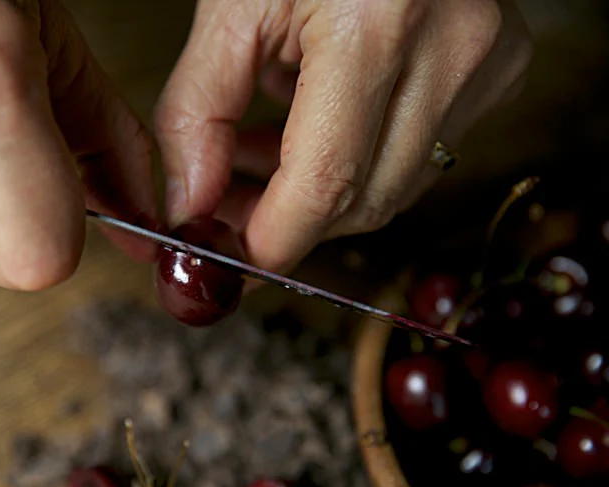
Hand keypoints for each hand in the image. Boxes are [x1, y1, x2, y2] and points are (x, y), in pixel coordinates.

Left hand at [154, 0, 532, 274]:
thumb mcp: (233, 5)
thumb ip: (198, 109)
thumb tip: (191, 202)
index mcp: (377, 25)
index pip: (326, 181)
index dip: (273, 240)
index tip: (231, 260)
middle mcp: (452, 50)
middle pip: (363, 200)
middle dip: (288, 221)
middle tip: (227, 207)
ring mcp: (485, 64)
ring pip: (392, 186)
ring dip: (318, 193)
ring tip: (253, 160)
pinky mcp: (496, 71)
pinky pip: (417, 154)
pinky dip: (355, 160)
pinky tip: (307, 129)